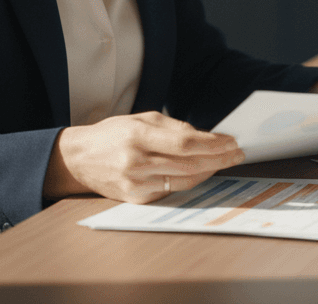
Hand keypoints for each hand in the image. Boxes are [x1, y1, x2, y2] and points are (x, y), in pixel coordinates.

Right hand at [43, 111, 243, 203]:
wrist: (79, 159)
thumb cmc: (113, 134)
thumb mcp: (141, 119)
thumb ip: (173, 127)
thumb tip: (206, 137)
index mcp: (138, 136)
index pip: (185, 143)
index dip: (213, 144)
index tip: (232, 142)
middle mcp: (136, 162)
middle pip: (189, 164)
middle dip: (219, 159)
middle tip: (237, 154)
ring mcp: (136, 184)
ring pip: (184, 181)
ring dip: (209, 172)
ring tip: (224, 162)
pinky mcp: (136, 199)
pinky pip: (171, 191)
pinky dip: (189, 182)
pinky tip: (201, 173)